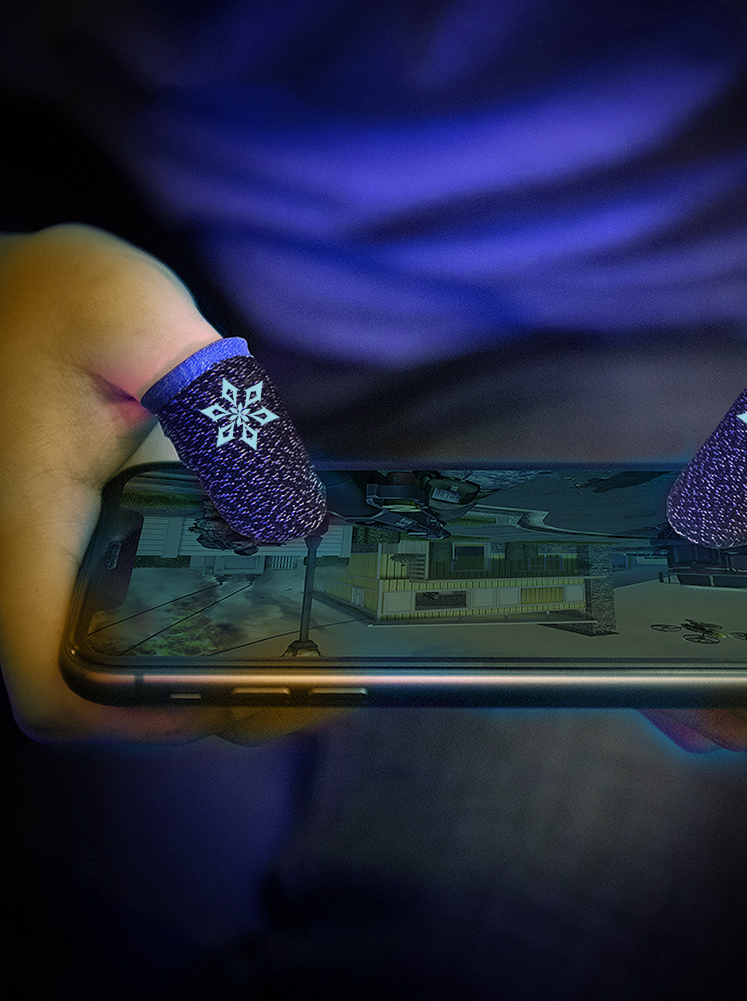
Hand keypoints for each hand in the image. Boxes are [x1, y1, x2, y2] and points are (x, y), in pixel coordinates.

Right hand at [0, 224, 339, 741]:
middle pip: (98, 690)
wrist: (7, 291)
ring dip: (202, 672)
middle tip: (301, 683)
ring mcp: (59, 561)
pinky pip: (127, 614)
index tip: (221, 701)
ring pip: (115, 660)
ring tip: (299, 656)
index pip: (52, 682)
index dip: (132, 717)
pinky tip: (263, 600)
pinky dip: (193, 626)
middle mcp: (37, 565)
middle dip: (199, 702)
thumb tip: (285, 506)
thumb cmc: (51, 299)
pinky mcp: (83, 545)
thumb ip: (210, 402)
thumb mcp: (135, 322)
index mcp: (27, 532)